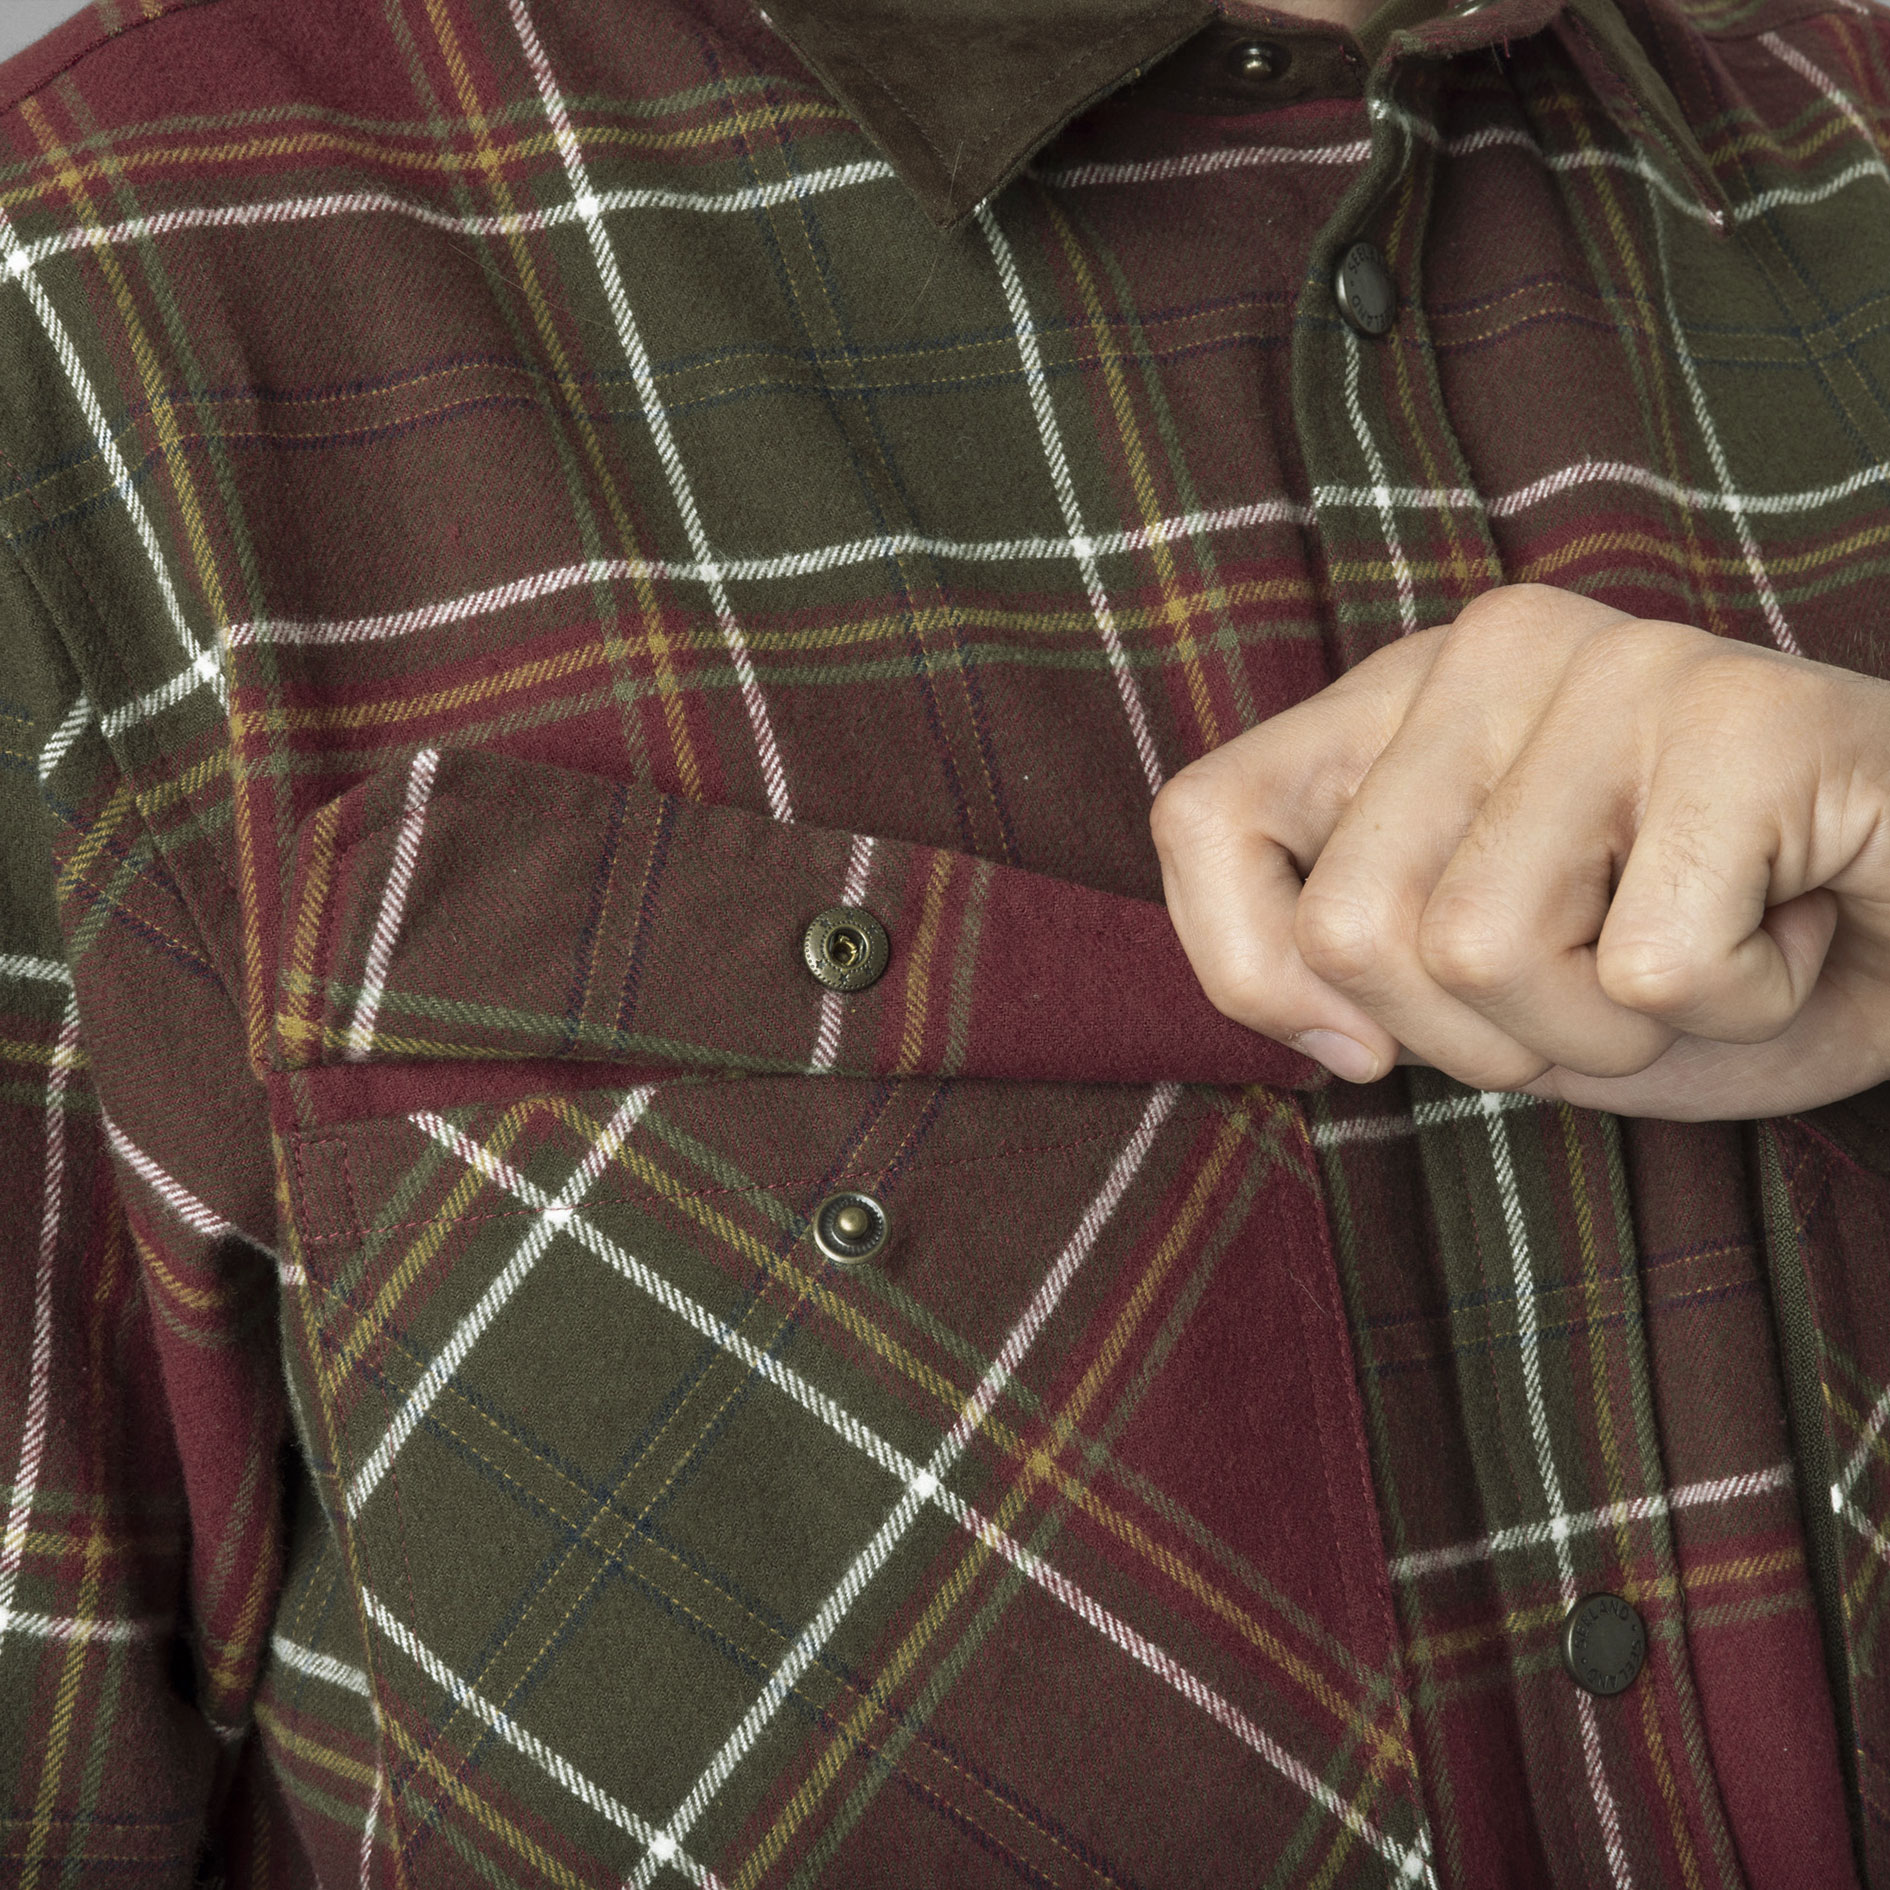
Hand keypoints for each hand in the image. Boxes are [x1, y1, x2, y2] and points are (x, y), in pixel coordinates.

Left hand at [1150, 584, 1889, 1119]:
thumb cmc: (1703, 951)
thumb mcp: (1480, 983)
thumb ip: (1356, 965)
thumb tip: (1314, 1016)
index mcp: (1403, 700)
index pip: (1203, 819)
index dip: (1246, 972)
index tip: (1361, 1046)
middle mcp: (1493, 651)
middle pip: (1350, 930)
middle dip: (1481, 1034)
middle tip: (1607, 977)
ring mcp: (1621, 665)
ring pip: (1482, 953)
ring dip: (1608, 1027)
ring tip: (1700, 945)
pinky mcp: (1750, 717)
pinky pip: (1652, 968)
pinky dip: (1733, 1009)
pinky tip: (1789, 925)